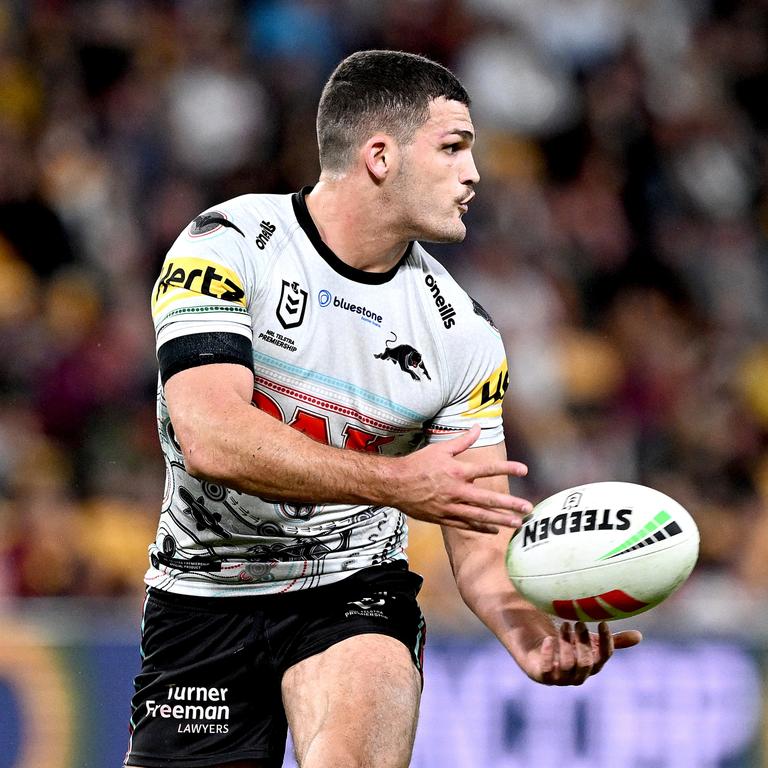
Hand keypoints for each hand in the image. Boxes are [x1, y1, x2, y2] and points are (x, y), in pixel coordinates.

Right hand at [393, 425, 531, 532]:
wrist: (394, 484)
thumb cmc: (417, 464)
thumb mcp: (440, 449)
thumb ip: (463, 441)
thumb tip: (478, 426)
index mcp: (457, 471)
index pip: (488, 469)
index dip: (508, 468)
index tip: (524, 470)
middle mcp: (456, 490)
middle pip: (488, 499)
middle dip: (510, 504)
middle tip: (528, 508)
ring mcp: (450, 507)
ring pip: (480, 516)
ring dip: (501, 520)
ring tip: (518, 523)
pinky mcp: (443, 518)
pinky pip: (466, 525)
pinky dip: (481, 528)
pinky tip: (495, 530)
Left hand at [523, 621, 642, 685]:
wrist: (535, 644)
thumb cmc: (566, 643)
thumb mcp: (588, 638)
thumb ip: (609, 640)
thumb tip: (640, 637)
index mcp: (592, 666)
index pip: (604, 657)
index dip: (605, 641)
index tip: (602, 621)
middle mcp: (577, 675)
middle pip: (586, 663)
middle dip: (583, 642)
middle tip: (578, 622)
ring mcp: (559, 678)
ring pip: (567, 665)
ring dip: (567, 644)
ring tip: (564, 625)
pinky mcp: (541, 675)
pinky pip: (546, 670)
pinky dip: (548, 655)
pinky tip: (548, 639)